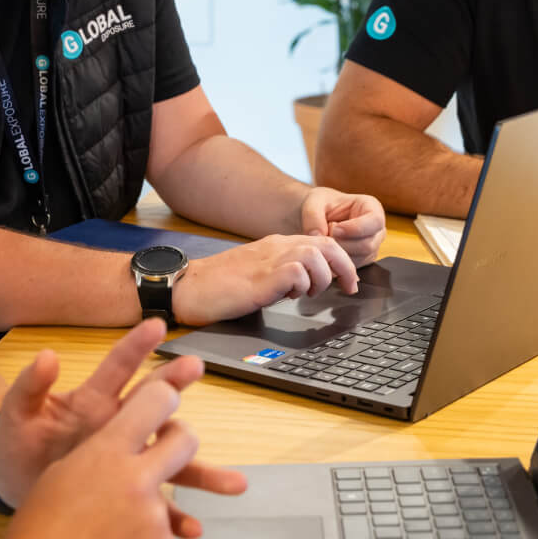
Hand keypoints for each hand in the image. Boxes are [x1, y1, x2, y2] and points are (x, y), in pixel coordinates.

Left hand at [0, 318, 244, 519]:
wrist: (12, 487)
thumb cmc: (18, 444)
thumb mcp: (17, 417)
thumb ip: (29, 388)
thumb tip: (47, 355)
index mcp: (94, 402)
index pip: (119, 369)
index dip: (136, 346)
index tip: (157, 325)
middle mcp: (120, 426)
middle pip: (156, 403)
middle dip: (175, 383)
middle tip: (197, 367)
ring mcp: (128, 461)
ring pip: (171, 459)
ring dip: (202, 465)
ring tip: (234, 480)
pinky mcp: (126, 495)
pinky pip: (156, 505)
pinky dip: (175, 517)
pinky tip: (192, 529)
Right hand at [0, 379, 241, 538]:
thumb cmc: (37, 528)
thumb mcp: (62, 473)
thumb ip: (99, 453)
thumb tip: (125, 444)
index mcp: (107, 451)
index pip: (155, 402)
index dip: (165, 396)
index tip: (167, 400)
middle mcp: (137, 477)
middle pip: (186, 440)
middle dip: (181, 438)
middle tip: (171, 446)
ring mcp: (153, 516)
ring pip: (171, 494)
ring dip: (150, 503)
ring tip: (116, 525)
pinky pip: (164, 535)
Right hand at [171, 234, 359, 325]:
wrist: (188, 287)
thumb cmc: (219, 286)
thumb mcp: (257, 274)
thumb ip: (281, 273)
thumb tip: (304, 284)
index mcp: (276, 245)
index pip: (321, 242)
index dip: (341, 261)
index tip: (348, 282)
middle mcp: (276, 247)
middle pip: (327, 244)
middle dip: (345, 267)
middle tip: (349, 288)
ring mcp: (269, 259)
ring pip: (317, 255)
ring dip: (321, 278)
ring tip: (304, 294)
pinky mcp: (262, 277)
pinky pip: (298, 273)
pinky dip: (301, 286)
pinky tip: (285, 296)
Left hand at [298, 186, 386, 264]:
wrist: (318, 217)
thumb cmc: (320, 206)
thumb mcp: (313, 203)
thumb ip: (313, 216)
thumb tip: (318, 235)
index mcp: (371, 207)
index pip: (375, 220)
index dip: (356, 228)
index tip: (334, 229)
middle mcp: (376, 229)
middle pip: (368, 245)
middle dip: (342, 244)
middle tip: (325, 236)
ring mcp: (372, 247)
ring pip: (360, 259)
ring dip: (338, 254)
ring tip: (326, 241)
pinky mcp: (363, 260)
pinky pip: (352, 268)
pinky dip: (337, 263)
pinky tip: (328, 251)